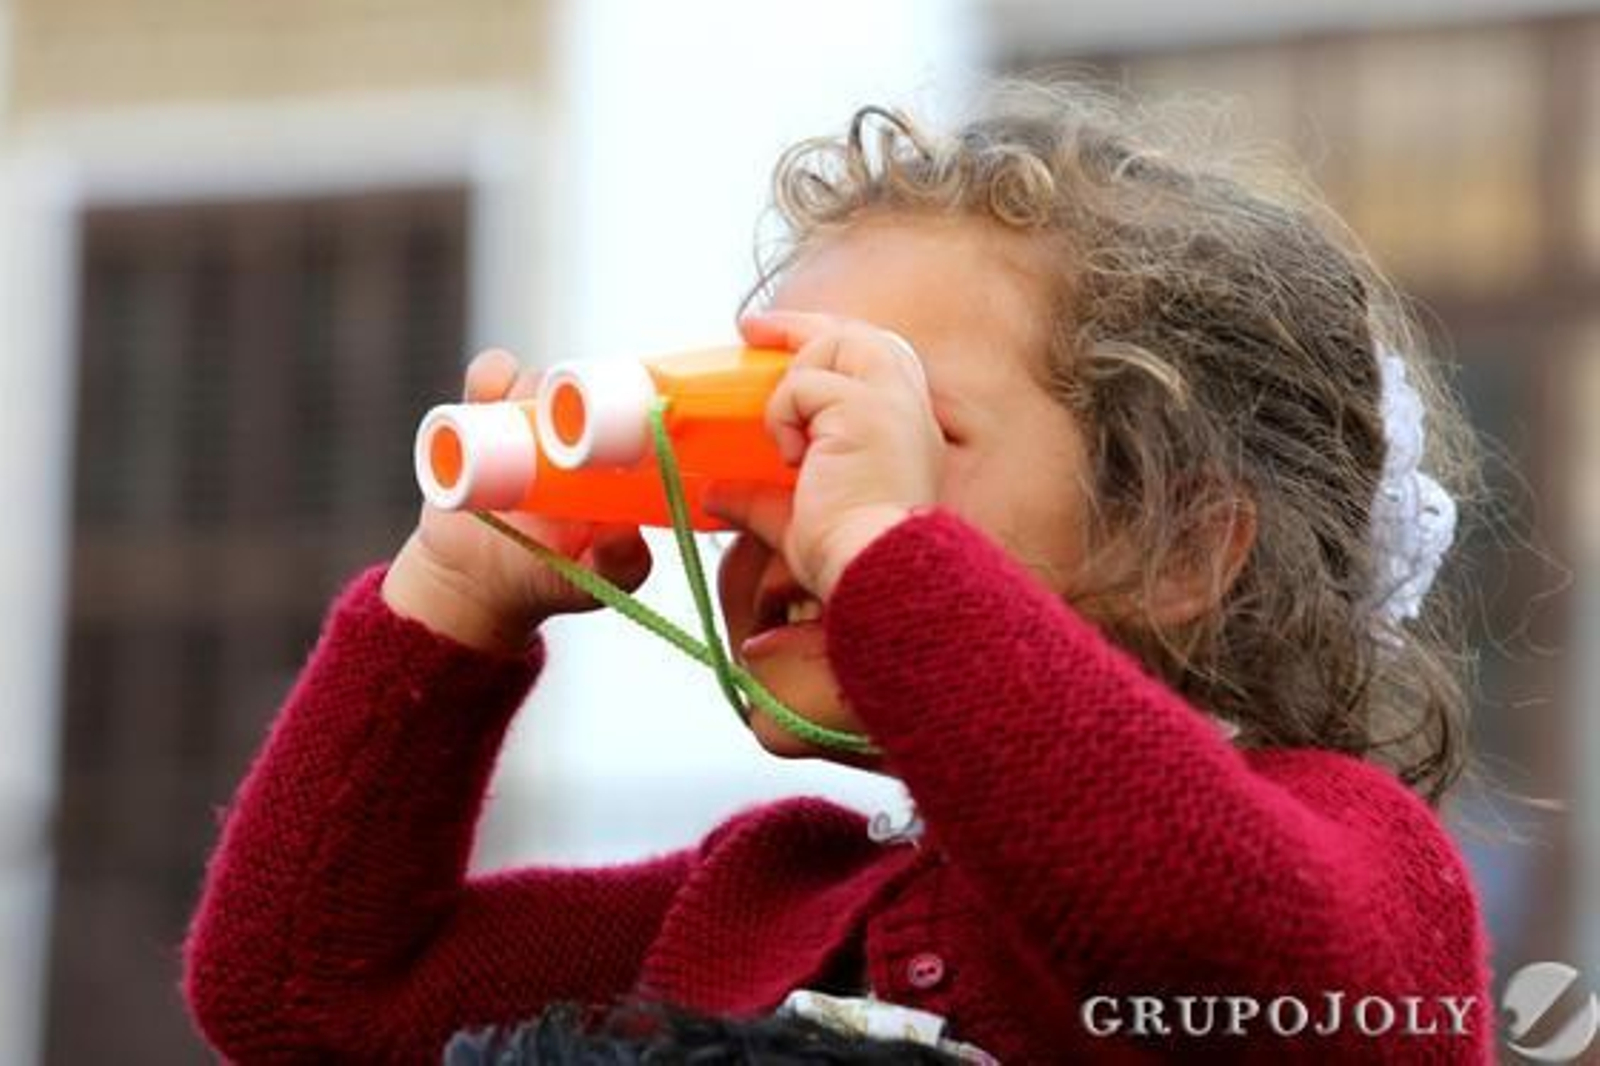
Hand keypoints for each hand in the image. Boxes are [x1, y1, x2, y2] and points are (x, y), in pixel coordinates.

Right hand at [383, 349, 652, 653]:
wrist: (473, 580)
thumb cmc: (546, 577)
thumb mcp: (589, 582)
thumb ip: (617, 565)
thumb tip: (628, 533)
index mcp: (611, 463)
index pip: (632, 415)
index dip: (633, 401)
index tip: (625, 408)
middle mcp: (572, 434)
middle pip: (583, 390)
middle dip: (575, 392)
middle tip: (558, 420)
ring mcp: (527, 423)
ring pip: (536, 380)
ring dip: (531, 384)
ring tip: (519, 413)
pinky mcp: (480, 419)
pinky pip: (488, 382)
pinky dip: (489, 378)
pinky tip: (489, 392)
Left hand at [706, 311, 943, 598]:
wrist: (873, 569)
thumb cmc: (849, 558)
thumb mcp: (797, 520)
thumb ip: (760, 500)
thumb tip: (716, 494)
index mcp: (903, 432)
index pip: (871, 361)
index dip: (826, 344)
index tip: (774, 344)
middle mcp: (907, 409)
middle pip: (858, 335)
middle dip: (802, 326)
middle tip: (752, 329)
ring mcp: (891, 403)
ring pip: (835, 344)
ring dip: (795, 381)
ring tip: (785, 433)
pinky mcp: (867, 408)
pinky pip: (807, 384)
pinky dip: (785, 413)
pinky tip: (793, 455)